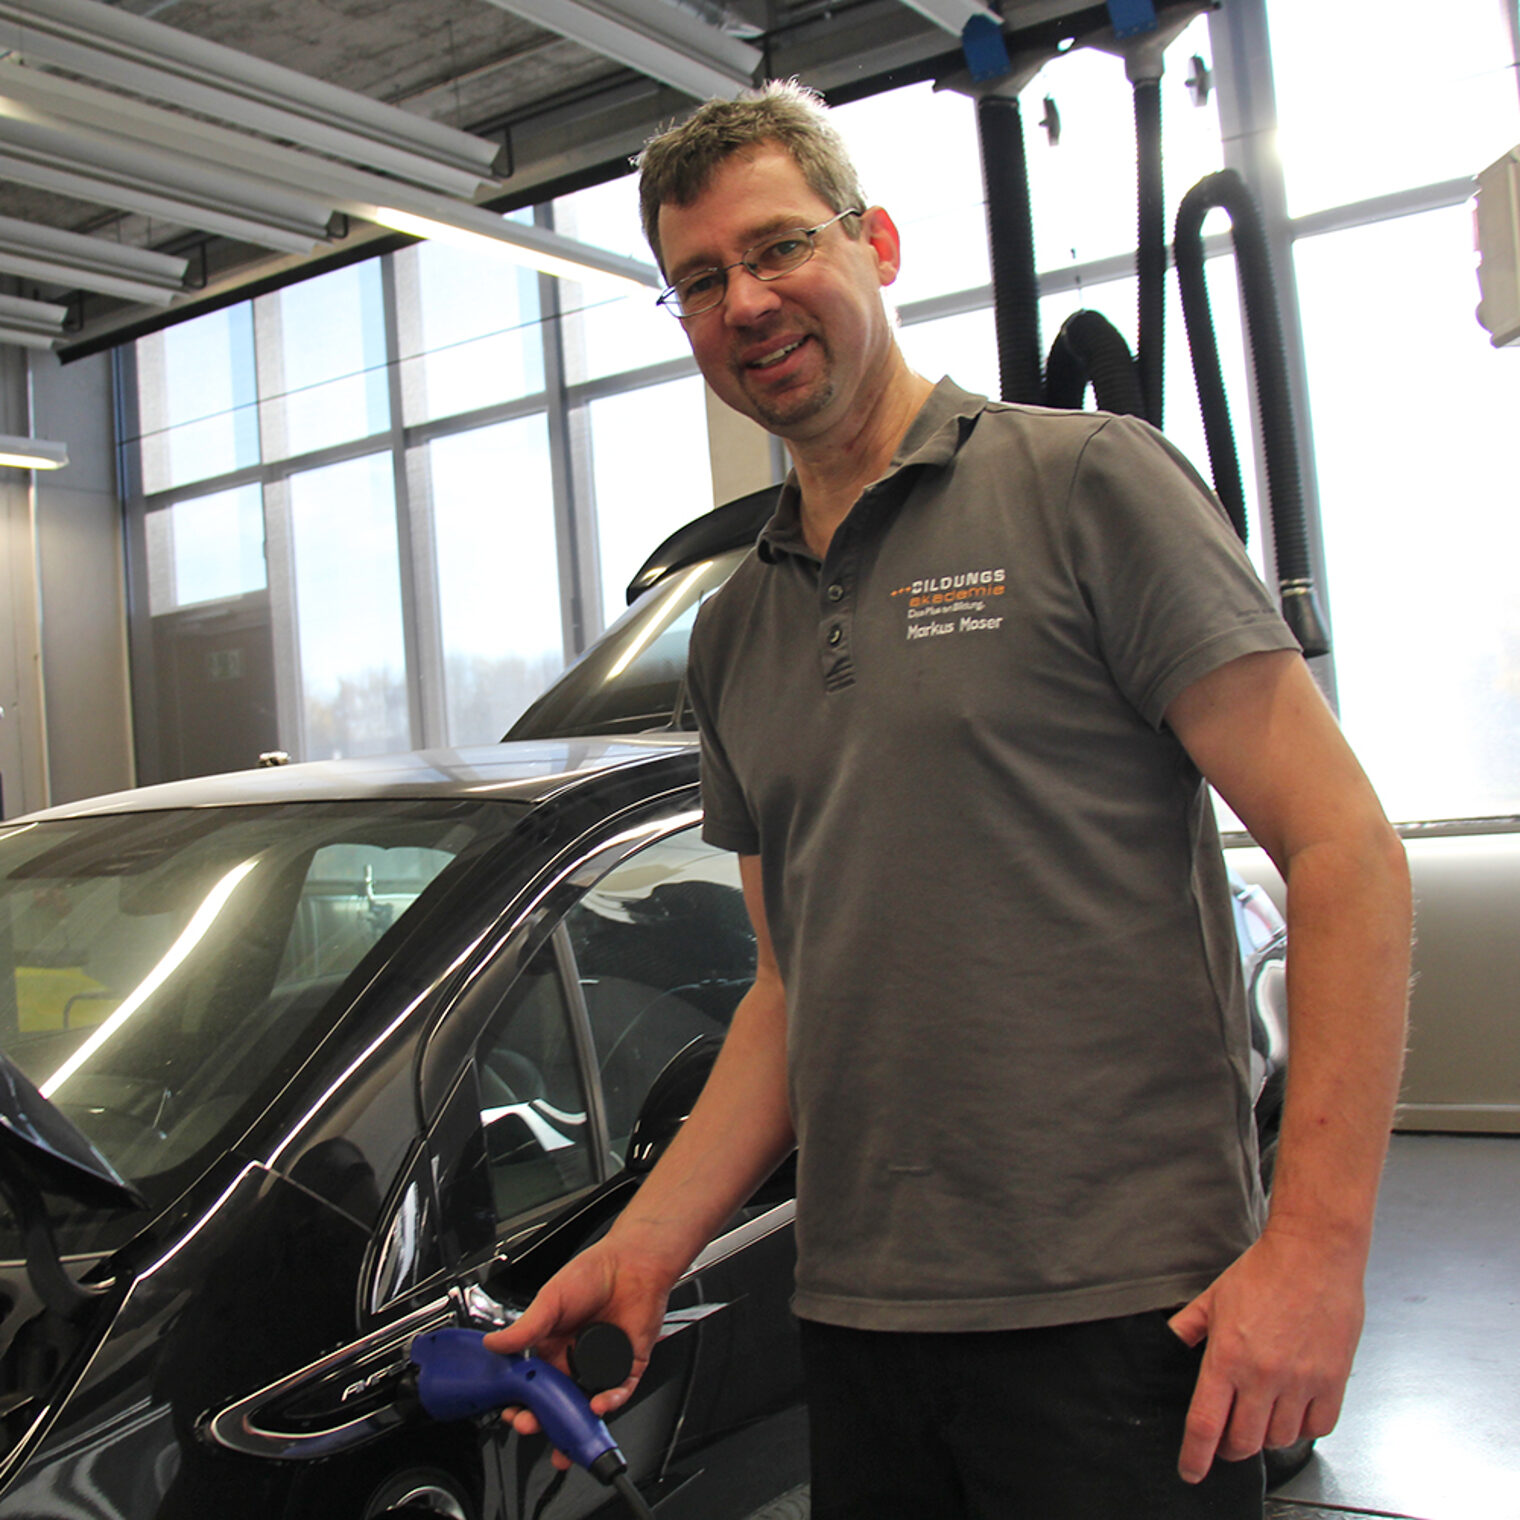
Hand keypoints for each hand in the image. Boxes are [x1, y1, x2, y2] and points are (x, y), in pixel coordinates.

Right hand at [482, 1240, 672, 1468]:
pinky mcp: (629, 1366)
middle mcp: (577, 1361)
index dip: (523, 1402)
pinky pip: (619, 1392)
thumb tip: (493, 1343)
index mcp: (553, 1347)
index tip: (512, 1412)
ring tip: (563, 1424)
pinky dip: (609, 1402)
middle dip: (544, 1420)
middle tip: (530, 1423)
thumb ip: (525, 1328)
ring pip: (588, 1404)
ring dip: (576, 1420)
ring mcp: (603, 1366)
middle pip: (559, 1402)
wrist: (632, 1262)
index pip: (534, 1385)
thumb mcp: (550, 1299)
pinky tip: (597, 1403)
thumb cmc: (593, 1273)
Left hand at [1167, 1225, 1366, 1483]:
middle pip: (1243, 1442)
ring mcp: (1300, 1382)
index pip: (1205, 1424)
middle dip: (1229, 1449)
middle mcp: (1262, 1376)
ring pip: (1279, 1439)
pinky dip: (1303, 1427)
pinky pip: (1317, 1428)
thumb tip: (1169, 1343)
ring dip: (1266, 1435)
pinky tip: (1294, 1410)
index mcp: (1226, 1357)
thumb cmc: (1263, 1271)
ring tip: (1261, 1415)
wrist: (1313, 1254)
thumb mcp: (1213, 1297)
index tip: (1191, 1472)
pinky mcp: (1332, 1381)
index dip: (1195, 1456)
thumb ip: (1188, 1326)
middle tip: (1227, 1439)